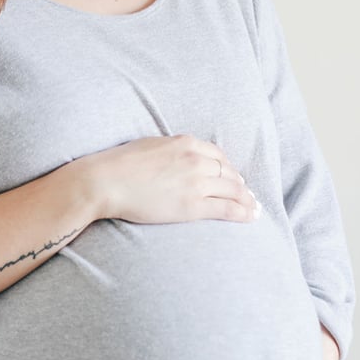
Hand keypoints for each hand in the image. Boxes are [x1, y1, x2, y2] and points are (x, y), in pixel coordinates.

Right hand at [76, 134, 260, 223]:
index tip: (232, 175)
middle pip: (228, 172)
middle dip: (240, 184)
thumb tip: (175, 158)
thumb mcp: (149, 145)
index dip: (228, 167)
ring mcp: (196, 182)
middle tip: (247, 194)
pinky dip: (242, 212)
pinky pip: (226, 208)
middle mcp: (195, 160)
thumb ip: (170, 150)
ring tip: (254, 207)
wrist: (105, 181)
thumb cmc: (119, 165)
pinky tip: (250, 216)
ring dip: (247, 199)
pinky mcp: (192, 205)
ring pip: (232, 190)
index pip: (217, 155)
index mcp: (185, 143)